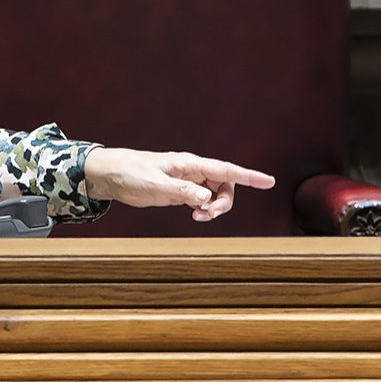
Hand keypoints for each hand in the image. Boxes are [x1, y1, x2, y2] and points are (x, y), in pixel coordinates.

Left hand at [81, 148, 275, 221]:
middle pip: (225, 185)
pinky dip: (205, 209)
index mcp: (190, 164)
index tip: (268, 181)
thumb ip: (181, 191)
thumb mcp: (155, 184)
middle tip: (207, 215)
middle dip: (224, 202)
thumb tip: (206, 198)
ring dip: (214, 208)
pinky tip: (195, 215)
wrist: (111, 174)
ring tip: (199, 217)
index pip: (226, 169)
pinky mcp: (180, 192)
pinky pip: (203, 200)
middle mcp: (192, 171)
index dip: (249, 176)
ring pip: (215, 194)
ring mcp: (187, 181)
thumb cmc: (130, 173)